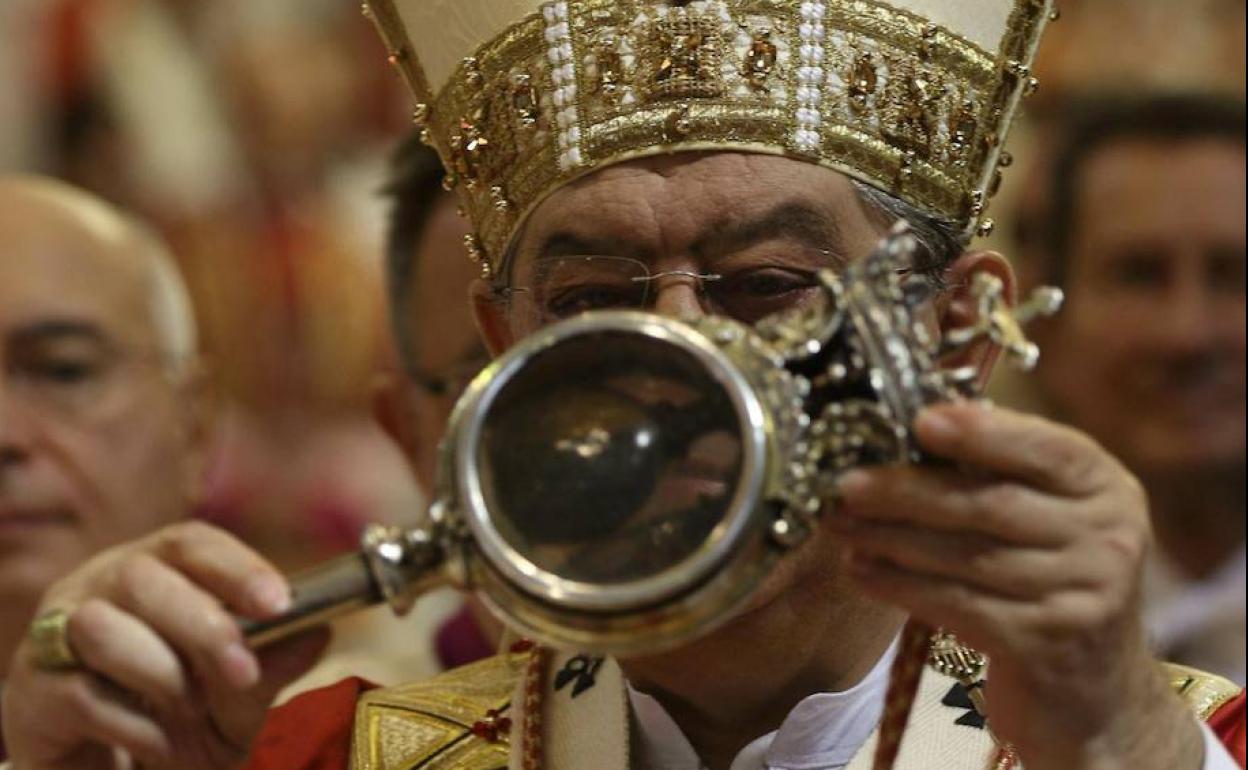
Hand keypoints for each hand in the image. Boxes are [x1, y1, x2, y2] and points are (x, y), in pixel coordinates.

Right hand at [2, 521, 327, 769]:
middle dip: (204, 627)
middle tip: (242, 673)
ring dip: (160, 672)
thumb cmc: (179, 710)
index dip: (237, 567)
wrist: (109, 769)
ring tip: (190, 707)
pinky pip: (79, 693)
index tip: (278, 603)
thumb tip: (318, 633)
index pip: (191, 543)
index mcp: (157, 568)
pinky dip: (132, 723)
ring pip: (101, 626)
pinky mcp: (33, 691)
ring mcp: (58, 634)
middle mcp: (101, 585)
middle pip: (145, 577)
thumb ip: (272, 664)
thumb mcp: (239, 694)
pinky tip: (157, 741)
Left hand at [832, 401, 1202, 769]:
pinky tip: (861, 571)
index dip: (982, 434)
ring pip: (966, 557)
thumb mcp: (1050, 514)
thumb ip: (1003, 470)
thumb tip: (915, 424)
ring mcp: (1082, 596)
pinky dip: (901, 586)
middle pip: (992, 505)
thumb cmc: (1051, 576)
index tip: (921, 421)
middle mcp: (1107, 538)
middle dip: (908, 492)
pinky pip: (957, 606)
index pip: (1047, 449)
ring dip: (891, 539)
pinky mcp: (1044, 646)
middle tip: (846, 484)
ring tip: (840, 525)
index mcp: (1106, 486)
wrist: (1093, 689)